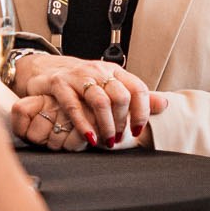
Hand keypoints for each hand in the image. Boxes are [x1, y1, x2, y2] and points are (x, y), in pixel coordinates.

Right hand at [10, 55, 165, 145]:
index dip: (142, 112)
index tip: (138, 131)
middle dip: (122, 122)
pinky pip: (74, 106)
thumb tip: (165, 104)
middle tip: (118, 138)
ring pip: (100, 101)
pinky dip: (83, 124)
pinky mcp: (59, 84)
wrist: (44, 69)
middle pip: (120, 96)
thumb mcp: (109, 85)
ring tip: (106, 141)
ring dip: (106, 125)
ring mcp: (78, 76)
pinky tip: (89, 137)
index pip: (138, 88)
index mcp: (114, 71)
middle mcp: (98, 70)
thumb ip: (136, 96)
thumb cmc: (80, 82)